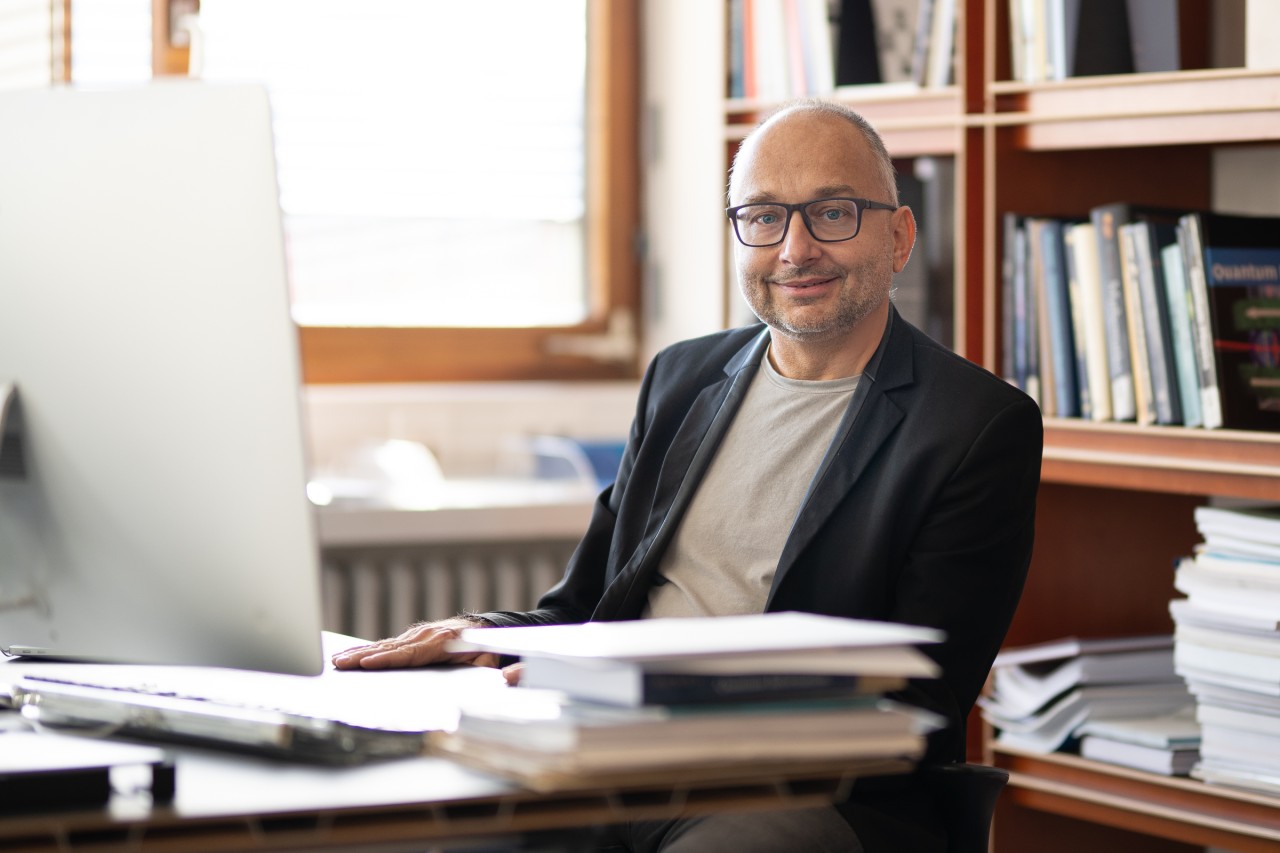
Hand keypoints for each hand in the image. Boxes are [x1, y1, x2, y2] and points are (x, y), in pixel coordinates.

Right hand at [330, 617, 499, 670]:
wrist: (484, 627)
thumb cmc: (484, 648)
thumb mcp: (486, 660)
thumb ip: (479, 670)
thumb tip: (475, 680)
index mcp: (442, 643)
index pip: (410, 654)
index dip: (388, 659)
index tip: (368, 663)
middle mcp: (425, 636)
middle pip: (390, 648)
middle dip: (363, 656)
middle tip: (340, 662)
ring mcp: (417, 634)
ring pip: (385, 644)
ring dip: (360, 652)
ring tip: (338, 659)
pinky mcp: (412, 636)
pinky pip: (388, 643)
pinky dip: (368, 649)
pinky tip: (351, 654)